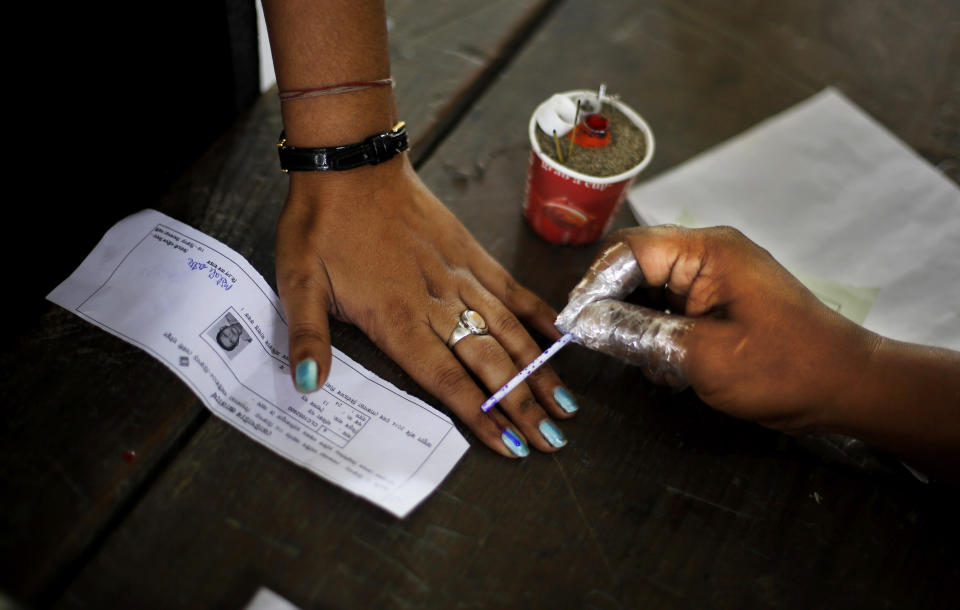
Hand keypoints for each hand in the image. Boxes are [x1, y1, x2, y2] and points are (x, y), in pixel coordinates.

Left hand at [275, 156, 578, 456]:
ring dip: (538, 371)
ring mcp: (460, 276)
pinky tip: (559, 338)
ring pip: (509, 332)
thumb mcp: (297, 281)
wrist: (350, 163)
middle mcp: (437, 302)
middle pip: (489, 363)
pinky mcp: (470, 253)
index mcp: (396, 318)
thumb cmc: (320, 224)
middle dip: (522, 406)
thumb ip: (308, 337)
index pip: (447, 379)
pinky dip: (537, 314)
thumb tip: (310, 384)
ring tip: (566, 404)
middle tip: (553, 440)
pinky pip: (510, 290)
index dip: (481, 416)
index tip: (511, 445)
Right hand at [555, 225, 878, 434]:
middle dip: (613, 305)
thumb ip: (637, 335)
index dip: (594, 284)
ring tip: (647, 362)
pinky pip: (669, 307)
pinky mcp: (718, 300)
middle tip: (601, 344)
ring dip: (636, 324)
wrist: (847, 387)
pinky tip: (667, 365)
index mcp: (708, 251)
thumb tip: (583, 324)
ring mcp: (715, 276)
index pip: (629, 250)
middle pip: (635, 266)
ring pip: (648, 289)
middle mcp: (708, 253)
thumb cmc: (786, 368)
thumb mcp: (701, 357)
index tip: (574, 324)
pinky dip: (657, 333)